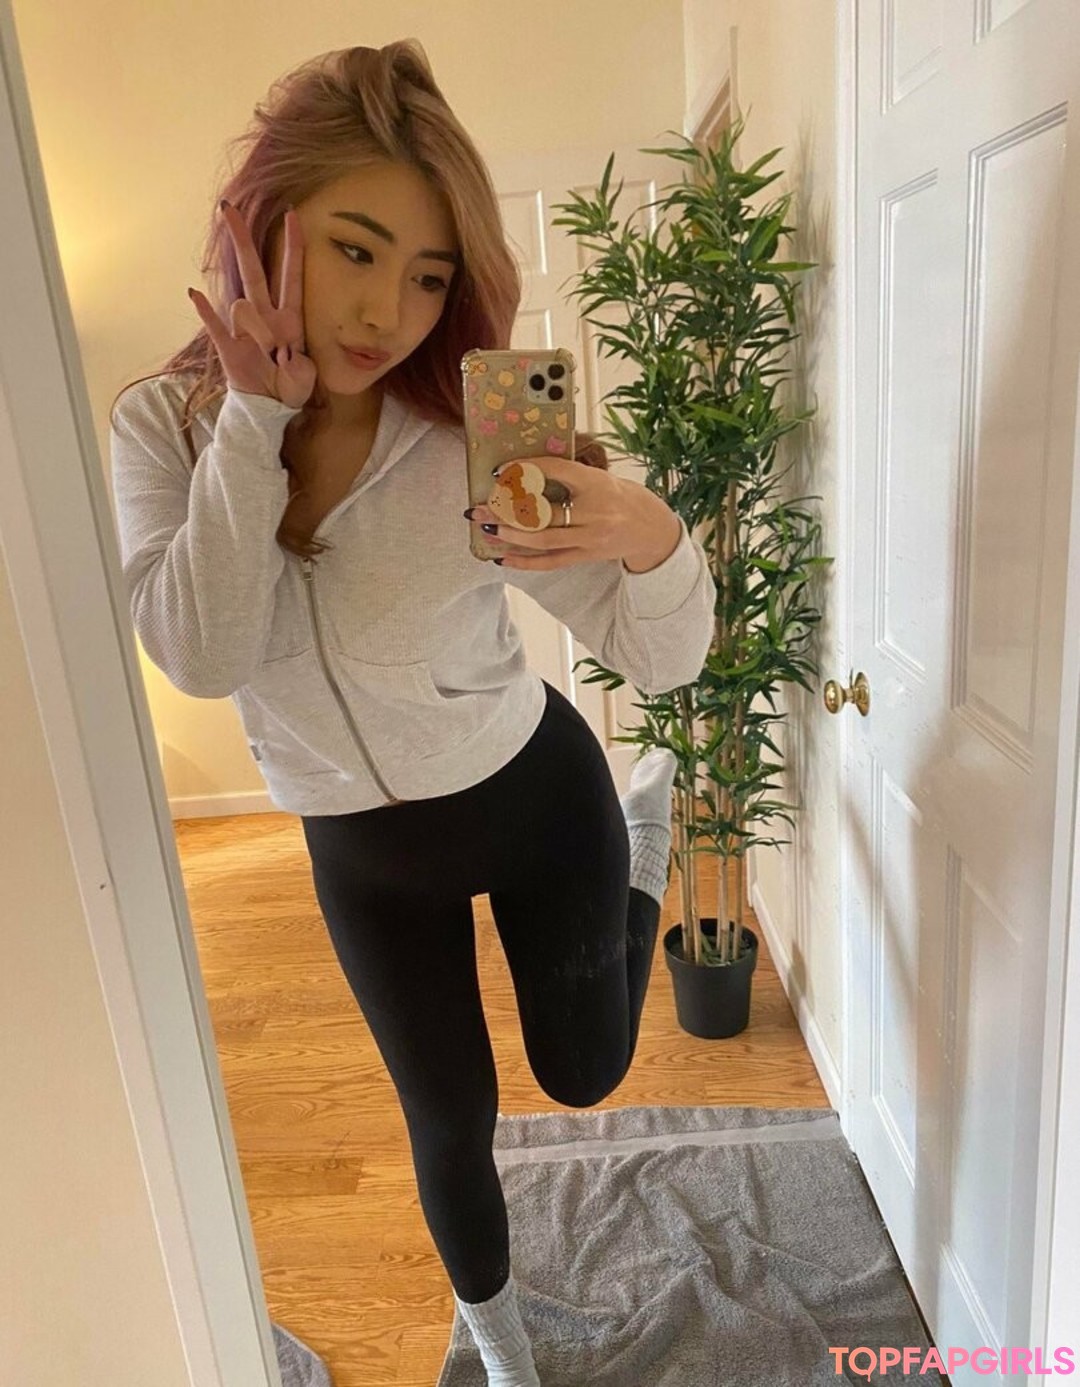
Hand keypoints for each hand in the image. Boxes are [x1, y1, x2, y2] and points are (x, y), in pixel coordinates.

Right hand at [187, 202, 316, 408]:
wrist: (269, 407)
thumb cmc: (291, 387)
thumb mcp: (305, 378)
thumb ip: (298, 365)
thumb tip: (283, 353)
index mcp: (290, 319)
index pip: (291, 276)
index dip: (292, 247)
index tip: (294, 216)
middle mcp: (266, 316)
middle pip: (253, 270)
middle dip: (242, 239)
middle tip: (229, 207)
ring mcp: (244, 328)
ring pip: (242, 307)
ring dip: (254, 328)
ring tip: (267, 356)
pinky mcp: (227, 345)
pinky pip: (215, 324)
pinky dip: (205, 311)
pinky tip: (194, 293)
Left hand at [466, 455, 682, 572]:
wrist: (651, 528)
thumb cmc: (620, 497)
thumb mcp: (601, 477)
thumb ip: (569, 475)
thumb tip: (524, 471)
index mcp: (597, 483)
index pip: (556, 470)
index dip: (526, 469)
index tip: (500, 470)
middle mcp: (594, 512)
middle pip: (543, 512)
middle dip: (506, 510)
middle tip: (478, 508)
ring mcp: (589, 538)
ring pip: (543, 539)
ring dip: (510, 536)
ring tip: (485, 529)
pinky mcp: (586, 557)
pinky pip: (551, 562)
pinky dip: (525, 562)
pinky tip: (502, 558)